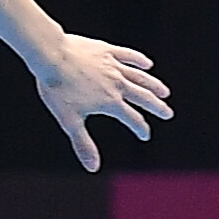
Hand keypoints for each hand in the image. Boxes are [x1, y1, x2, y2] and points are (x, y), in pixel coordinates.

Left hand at [33, 35, 171, 170]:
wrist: (51, 56)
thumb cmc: (57, 88)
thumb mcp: (69, 120)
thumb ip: (83, 143)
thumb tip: (93, 168)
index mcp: (109, 102)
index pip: (131, 118)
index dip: (140, 128)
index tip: (145, 135)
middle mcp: (117, 84)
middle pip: (142, 97)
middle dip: (156, 107)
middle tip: (167, 113)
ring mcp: (113, 66)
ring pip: (139, 77)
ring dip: (153, 85)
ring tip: (164, 92)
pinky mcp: (106, 50)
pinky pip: (128, 56)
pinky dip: (139, 60)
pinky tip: (147, 65)